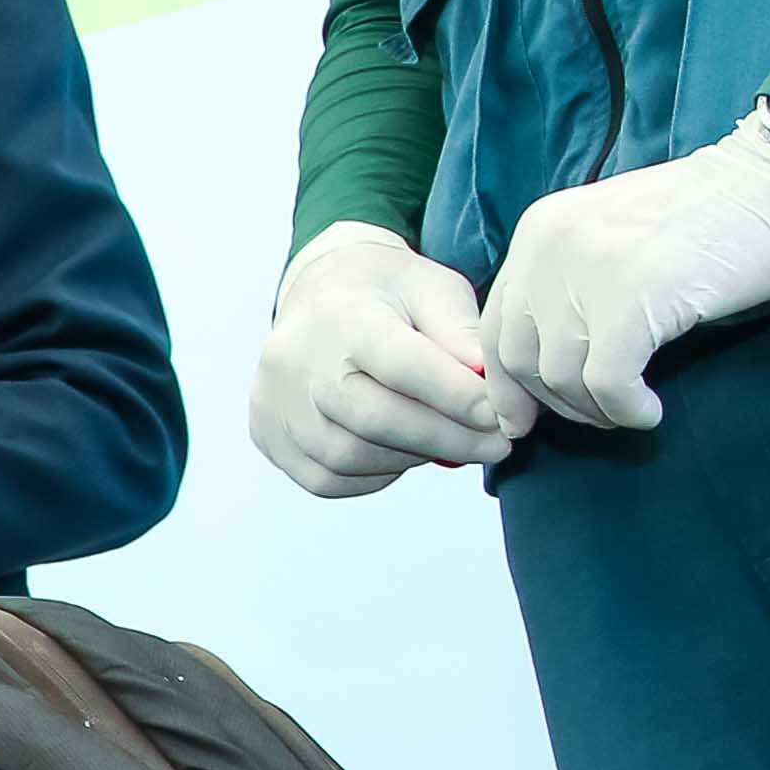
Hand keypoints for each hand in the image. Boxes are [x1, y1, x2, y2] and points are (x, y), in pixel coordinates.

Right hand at [250, 223, 534, 494]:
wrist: (319, 290)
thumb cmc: (390, 292)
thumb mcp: (435, 290)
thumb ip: (464, 337)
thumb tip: (495, 393)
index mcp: (342, 314)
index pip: (402, 366)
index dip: (456, 397)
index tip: (503, 417)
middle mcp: (296, 360)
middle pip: (374, 419)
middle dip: (446, 439)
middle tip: (496, 446)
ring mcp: (274, 401)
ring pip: (349, 457)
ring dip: (412, 458)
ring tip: (451, 444)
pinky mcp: (266, 433)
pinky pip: (326, 478)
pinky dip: (374, 475)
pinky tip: (401, 453)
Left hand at [479, 127, 769, 431]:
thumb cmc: (711, 221)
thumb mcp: (612, 243)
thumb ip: (566, 292)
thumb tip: (533, 375)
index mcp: (539, 232)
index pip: (494, 327)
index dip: (508, 386)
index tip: (529, 421)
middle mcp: (551, 246)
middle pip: (519, 358)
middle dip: (555, 403)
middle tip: (601, 413)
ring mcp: (590, 268)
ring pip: (560, 376)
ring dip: (595, 410)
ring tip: (631, 407)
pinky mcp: (634, 297)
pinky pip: (606, 381)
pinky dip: (624, 409)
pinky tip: (649, 410)